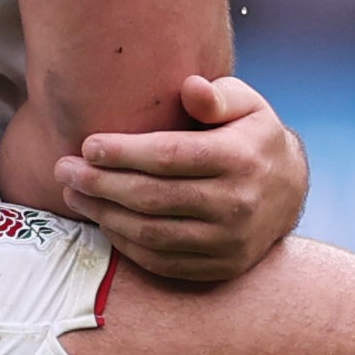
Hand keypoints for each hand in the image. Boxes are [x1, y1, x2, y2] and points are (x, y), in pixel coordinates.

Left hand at [59, 72, 309, 284]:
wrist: (290, 192)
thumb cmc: (253, 138)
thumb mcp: (247, 104)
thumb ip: (216, 95)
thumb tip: (190, 88)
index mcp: (241, 157)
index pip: (169, 156)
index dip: (123, 152)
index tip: (88, 145)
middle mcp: (237, 203)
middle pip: (152, 197)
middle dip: (100, 184)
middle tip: (64, 171)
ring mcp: (229, 241)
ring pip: (151, 233)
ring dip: (104, 215)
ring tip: (75, 195)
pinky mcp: (220, 267)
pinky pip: (161, 261)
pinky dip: (126, 244)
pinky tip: (105, 221)